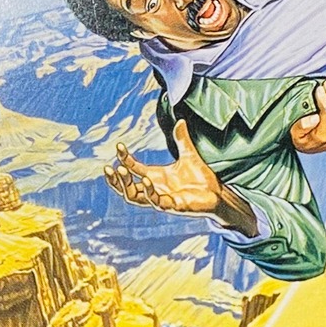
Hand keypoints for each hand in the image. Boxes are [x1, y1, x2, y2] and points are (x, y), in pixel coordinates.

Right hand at [104, 124, 225, 214]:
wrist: (217, 194)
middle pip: (126, 187)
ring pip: (134, 198)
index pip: (133, 168)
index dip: (124, 158)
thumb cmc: (201, 178)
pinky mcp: (173, 205)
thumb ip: (182, 139)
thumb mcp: (189, 154)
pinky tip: (145, 179)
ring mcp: (162, 198)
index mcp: (155, 176)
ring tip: (122, 171)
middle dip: (115, 179)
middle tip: (108, 167)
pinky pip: (156, 202)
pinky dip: (149, 192)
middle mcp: (155, 188)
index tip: (119, 146)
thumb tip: (181, 120)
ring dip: (126, 186)